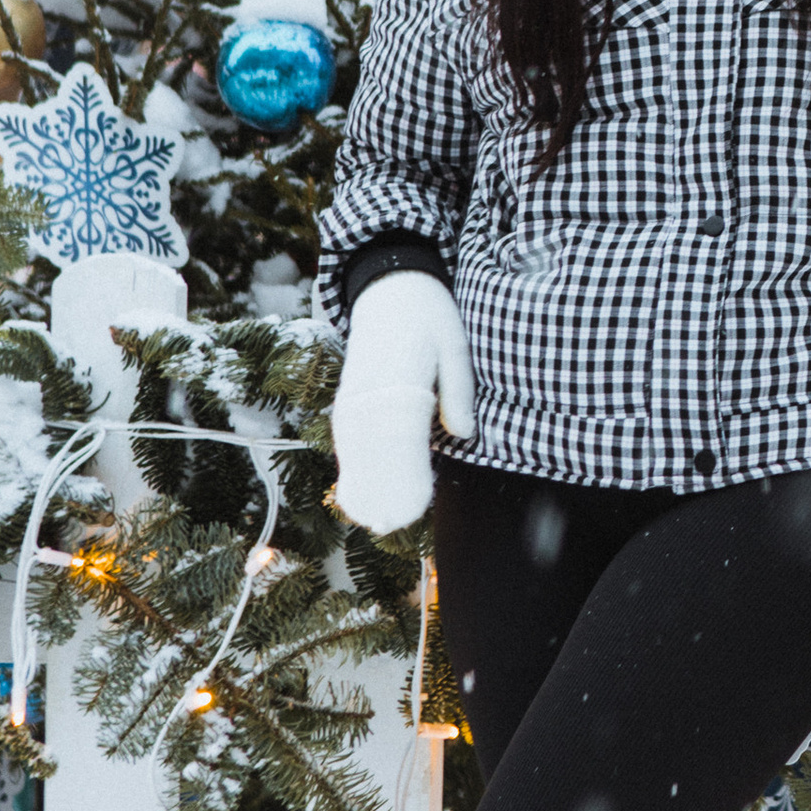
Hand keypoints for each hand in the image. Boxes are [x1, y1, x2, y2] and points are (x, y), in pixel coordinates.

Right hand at [330, 271, 473, 533]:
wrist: (389, 284)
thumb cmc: (430, 315)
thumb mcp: (455, 344)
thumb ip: (459, 390)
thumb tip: (465, 433)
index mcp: (401, 374)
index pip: (403, 434)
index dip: (408, 473)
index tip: (418, 504)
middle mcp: (370, 388)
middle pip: (374, 447)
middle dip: (383, 488)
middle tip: (394, 525)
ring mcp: (354, 392)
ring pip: (354, 446)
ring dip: (363, 482)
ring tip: (375, 519)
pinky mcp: (348, 395)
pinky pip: (345, 436)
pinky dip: (351, 464)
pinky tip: (357, 490)